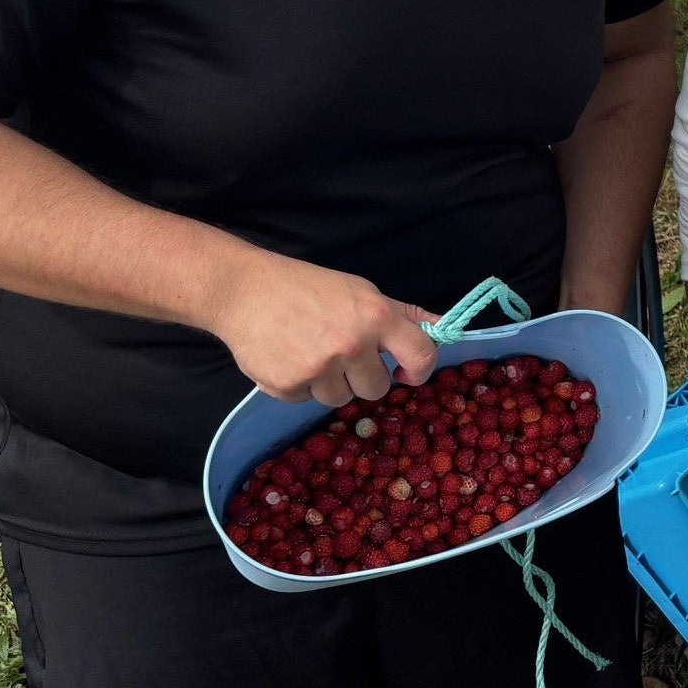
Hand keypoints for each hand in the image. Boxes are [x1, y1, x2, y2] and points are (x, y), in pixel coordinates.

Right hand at [197, 252, 438, 407]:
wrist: (244, 291)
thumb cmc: (308, 287)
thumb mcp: (362, 291)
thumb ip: (402, 315)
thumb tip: (444, 328)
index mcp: (377, 317)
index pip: (422, 356)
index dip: (419, 371)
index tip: (406, 373)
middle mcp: (352, 345)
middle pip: (377, 388)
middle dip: (363, 377)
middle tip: (341, 353)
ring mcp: (319, 368)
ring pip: (341, 399)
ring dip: (329, 383)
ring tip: (309, 351)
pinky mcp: (288, 385)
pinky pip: (306, 400)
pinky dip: (299, 385)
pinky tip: (286, 356)